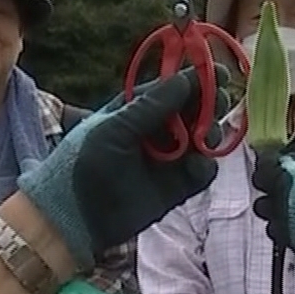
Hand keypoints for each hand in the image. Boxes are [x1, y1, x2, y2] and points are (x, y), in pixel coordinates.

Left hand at [18, 69, 219, 267]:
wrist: (74, 218)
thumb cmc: (84, 164)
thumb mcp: (113, 129)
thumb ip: (150, 106)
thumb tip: (186, 79)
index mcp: (136, 109)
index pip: (172, 87)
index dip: (196, 80)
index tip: (220, 74)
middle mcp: (156, 130)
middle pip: (194, 111)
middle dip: (209, 106)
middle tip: (218, 105)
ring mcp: (168, 159)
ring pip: (203, 139)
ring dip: (210, 135)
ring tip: (206, 138)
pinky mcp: (176, 187)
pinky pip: (201, 172)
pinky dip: (204, 167)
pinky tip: (197, 166)